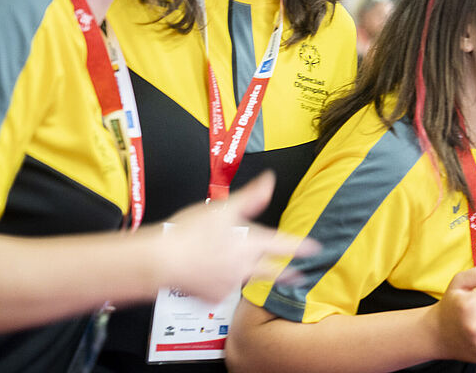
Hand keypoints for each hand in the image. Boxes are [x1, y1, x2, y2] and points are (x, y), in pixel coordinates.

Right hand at [149, 172, 300, 302]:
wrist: (161, 260)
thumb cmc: (188, 232)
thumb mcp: (223, 207)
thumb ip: (251, 196)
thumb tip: (269, 181)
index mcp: (251, 242)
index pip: (284, 244)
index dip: (301, 246)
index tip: (314, 248)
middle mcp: (245, 265)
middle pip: (273, 271)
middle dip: (288, 274)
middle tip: (299, 276)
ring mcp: (231, 283)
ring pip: (245, 277)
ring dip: (247, 273)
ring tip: (232, 263)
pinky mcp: (215, 295)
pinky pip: (222, 288)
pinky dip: (218, 280)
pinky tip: (207, 271)